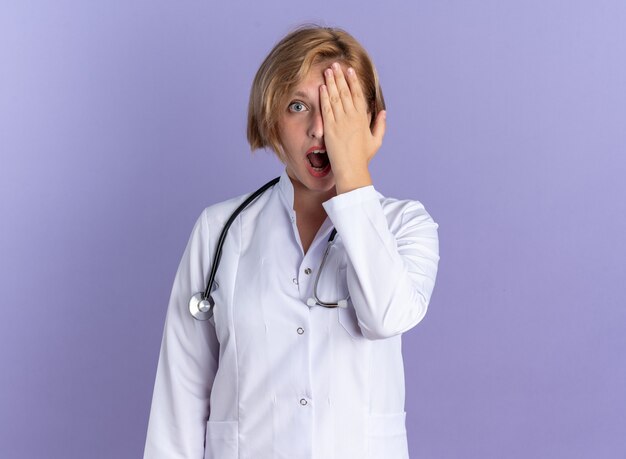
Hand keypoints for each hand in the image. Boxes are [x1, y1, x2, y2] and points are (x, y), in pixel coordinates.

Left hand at [320, 62, 385, 193]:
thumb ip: (380, 124)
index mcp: (362, 118)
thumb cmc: (363, 157)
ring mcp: (340, 122)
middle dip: (340, 77)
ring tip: (327, 71)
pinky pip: (326, 109)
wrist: (351, 169)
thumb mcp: (376, 140)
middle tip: (335, 65)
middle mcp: (351, 117)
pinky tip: (322, 87)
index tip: (349, 70)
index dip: (353, 81)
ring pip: (335, 97)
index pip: (357, 94)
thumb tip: (383, 111)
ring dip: (331, 83)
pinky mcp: (329, 128)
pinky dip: (324, 97)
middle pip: (345, 92)